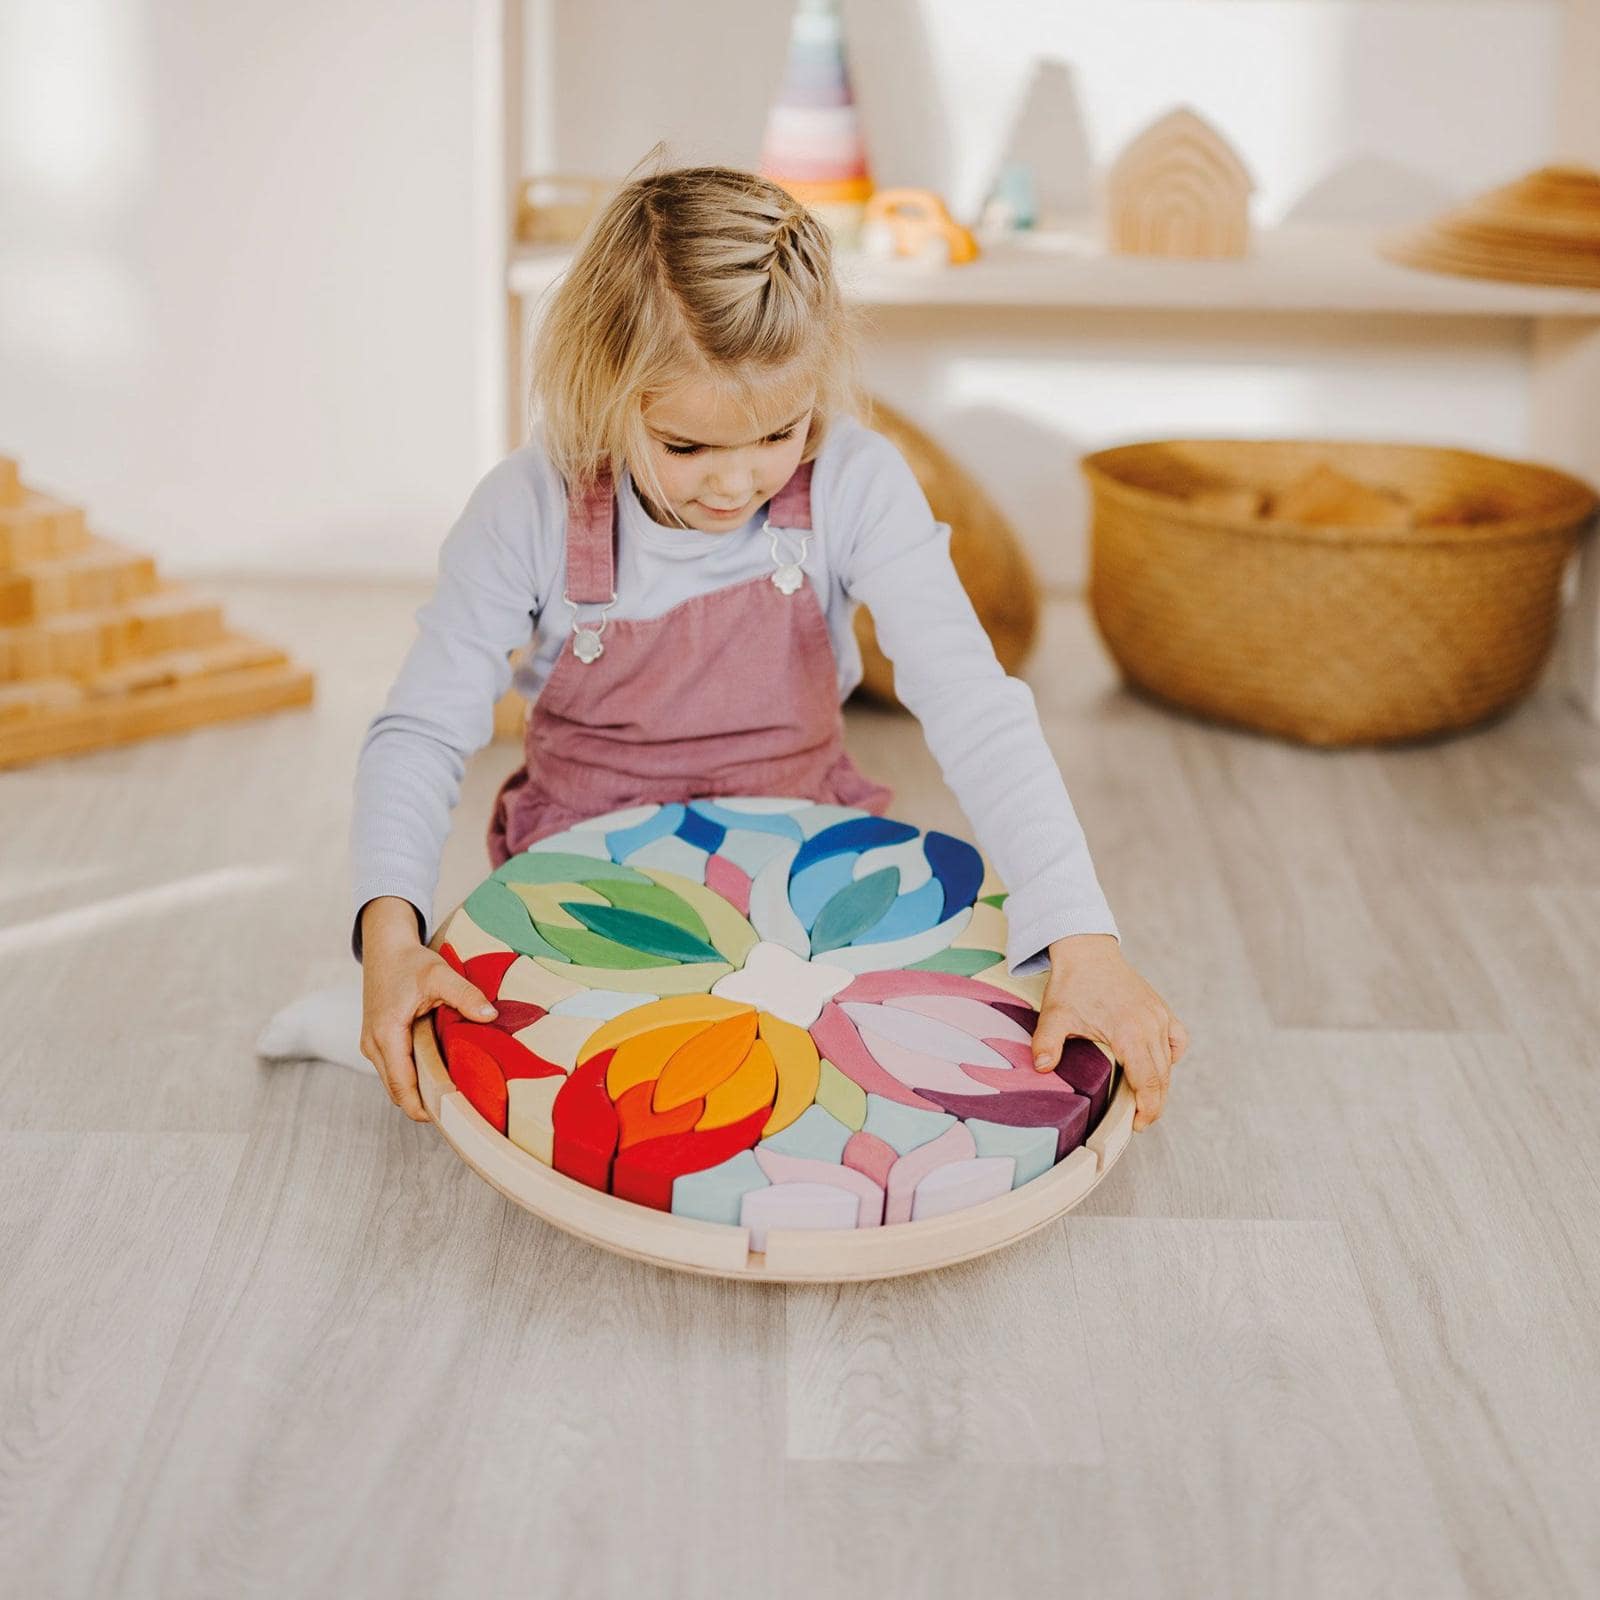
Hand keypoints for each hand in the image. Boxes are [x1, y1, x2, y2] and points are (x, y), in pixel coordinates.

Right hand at [358, 897, 497, 1121]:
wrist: (385, 946)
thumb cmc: (410, 961)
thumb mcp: (441, 974)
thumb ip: (466, 995)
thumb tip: (491, 1015)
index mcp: (386, 1034)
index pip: (401, 1086)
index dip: (422, 1107)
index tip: (449, 1119)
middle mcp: (373, 1044)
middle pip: (397, 1090)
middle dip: (423, 1104)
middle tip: (459, 1115)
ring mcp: (371, 1044)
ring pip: (394, 1082)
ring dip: (418, 1092)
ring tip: (452, 1099)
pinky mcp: (376, 1041)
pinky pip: (394, 1070)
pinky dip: (412, 1077)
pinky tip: (439, 1076)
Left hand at [1029, 933, 1188, 1131]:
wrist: (1087, 950)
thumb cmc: (1072, 982)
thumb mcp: (1054, 1014)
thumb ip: (1047, 1043)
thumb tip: (1041, 1068)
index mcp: (1129, 1033)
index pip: (1149, 1082)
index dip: (1148, 1109)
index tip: (1138, 1125)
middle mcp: (1151, 1026)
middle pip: (1162, 1077)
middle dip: (1154, 1104)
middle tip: (1139, 1121)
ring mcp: (1159, 1016)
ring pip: (1169, 1061)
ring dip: (1160, 1083)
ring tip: (1144, 1099)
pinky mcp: (1160, 1009)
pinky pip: (1176, 1039)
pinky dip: (1171, 1055)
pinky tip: (1158, 1064)